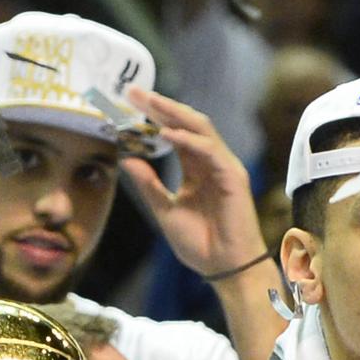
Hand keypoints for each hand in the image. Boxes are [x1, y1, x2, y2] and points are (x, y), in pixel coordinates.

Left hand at [122, 88, 266, 278]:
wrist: (223, 267)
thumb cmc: (200, 243)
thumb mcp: (164, 209)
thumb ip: (148, 184)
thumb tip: (127, 159)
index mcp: (195, 169)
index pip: (174, 134)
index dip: (153, 118)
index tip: (129, 104)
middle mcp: (210, 163)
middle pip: (186, 124)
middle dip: (161, 106)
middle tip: (135, 92)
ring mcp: (223, 167)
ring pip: (200, 129)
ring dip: (173, 114)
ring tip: (149, 103)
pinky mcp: (232, 177)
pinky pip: (209, 151)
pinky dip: (188, 140)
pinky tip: (166, 134)